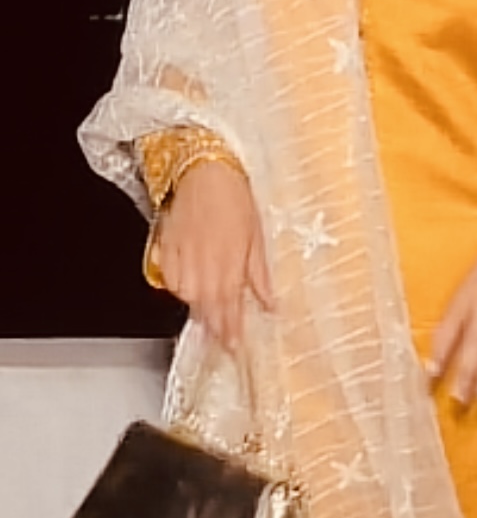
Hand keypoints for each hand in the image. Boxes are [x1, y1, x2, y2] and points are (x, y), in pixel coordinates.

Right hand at [152, 159, 273, 349]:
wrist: (203, 170)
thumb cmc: (234, 198)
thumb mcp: (257, 237)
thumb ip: (259, 275)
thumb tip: (270, 304)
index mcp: (229, 263)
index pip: (229, 309)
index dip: (231, 332)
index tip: (234, 347)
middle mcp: (204, 265)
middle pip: (206, 308)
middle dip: (215, 325)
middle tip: (223, 338)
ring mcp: (182, 258)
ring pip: (187, 296)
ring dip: (199, 306)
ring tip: (209, 311)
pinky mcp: (165, 249)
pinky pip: (170, 280)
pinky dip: (180, 287)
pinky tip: (190, 285)